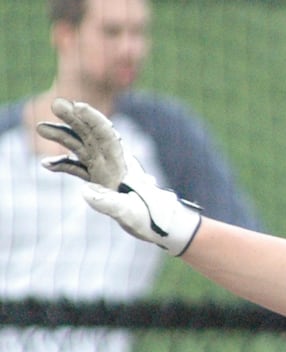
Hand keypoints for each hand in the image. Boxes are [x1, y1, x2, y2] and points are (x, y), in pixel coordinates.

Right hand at [37, 97, 201, 255]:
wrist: (159, 227)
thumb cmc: (149, 219)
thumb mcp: (131, 213)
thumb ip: (110, 203)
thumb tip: (84, 191)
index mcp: (122, 163)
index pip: (107, 135)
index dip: (93, 119)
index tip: (78, 106)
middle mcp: (112, 162)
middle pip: (91, 134)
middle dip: (74, 119)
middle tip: (56, 104)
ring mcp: (105, 170)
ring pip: (81, 147)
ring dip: (63, 137)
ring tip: (40, 127)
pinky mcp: (100, 181)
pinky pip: (78, 168)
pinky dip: (63, 165)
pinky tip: (46, 165)